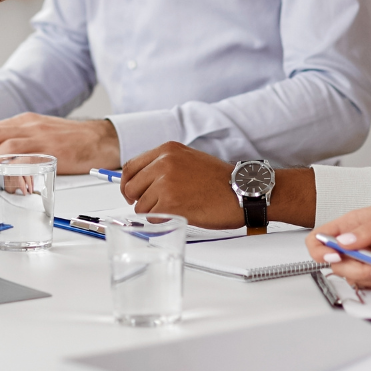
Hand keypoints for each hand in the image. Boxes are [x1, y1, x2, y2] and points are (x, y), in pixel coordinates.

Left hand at [0, 113, 120, 175]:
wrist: (100, 139)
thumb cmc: (73, 139)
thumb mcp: (43, 132)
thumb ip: (23, 141)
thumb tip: (0, 159)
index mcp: (26, 121)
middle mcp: (30, 125)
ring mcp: (40, 137)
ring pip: (5, 145)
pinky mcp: (51, 151)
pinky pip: (26, 159)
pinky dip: (10, 168)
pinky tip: (3, 178)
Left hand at [116, 142, 246, 228]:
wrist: (242, 190)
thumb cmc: (221, 180)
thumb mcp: (189, 159)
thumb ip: (164, 165)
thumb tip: (143, 180)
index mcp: (167, 150)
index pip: (131, 166)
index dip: (128, 183)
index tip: (132, 192)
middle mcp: (164, 163)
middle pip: (131, 187)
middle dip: (138, 200)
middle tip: (153, 206)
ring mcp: (166, 183)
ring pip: (141, 205)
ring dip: (154, 212)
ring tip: (176, 208)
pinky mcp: (172, 203)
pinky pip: (153, 218)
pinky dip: (162, 221)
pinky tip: (180, 214)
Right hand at [308, 204, 370, 286]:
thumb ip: (367, 230)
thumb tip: (342, 241)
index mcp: (353, 223)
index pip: (319, 236)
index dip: (320, 248)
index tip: (335, 255)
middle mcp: (356, 241)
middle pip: (333, 261)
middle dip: (351, 266)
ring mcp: (367, 258)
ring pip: (350, 275)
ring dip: (366, 275)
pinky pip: (367, 283)